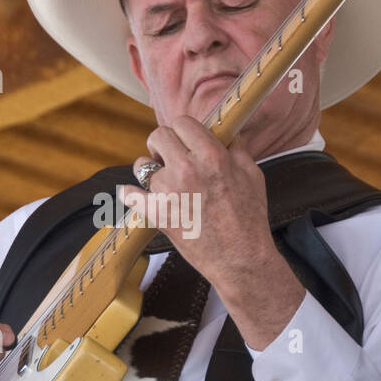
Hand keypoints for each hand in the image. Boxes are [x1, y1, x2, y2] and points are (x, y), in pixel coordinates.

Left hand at [123, 118, 275, 291]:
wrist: (240, 258)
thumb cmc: (250, 217)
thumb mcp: (252, 174)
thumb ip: (236, 148)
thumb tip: (227, 132)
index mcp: (211, 155)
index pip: (182, 122)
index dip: (184, 130)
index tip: (186, 140)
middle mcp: (186, 168)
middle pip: (157, 136)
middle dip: (163, 145)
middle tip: (169, 157)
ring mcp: (167, 191)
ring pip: (142, 165)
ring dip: (150, 171)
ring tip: (163, 182)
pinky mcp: (156, 213)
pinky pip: (128, 194)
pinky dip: (130, 193)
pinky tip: (135, 193)